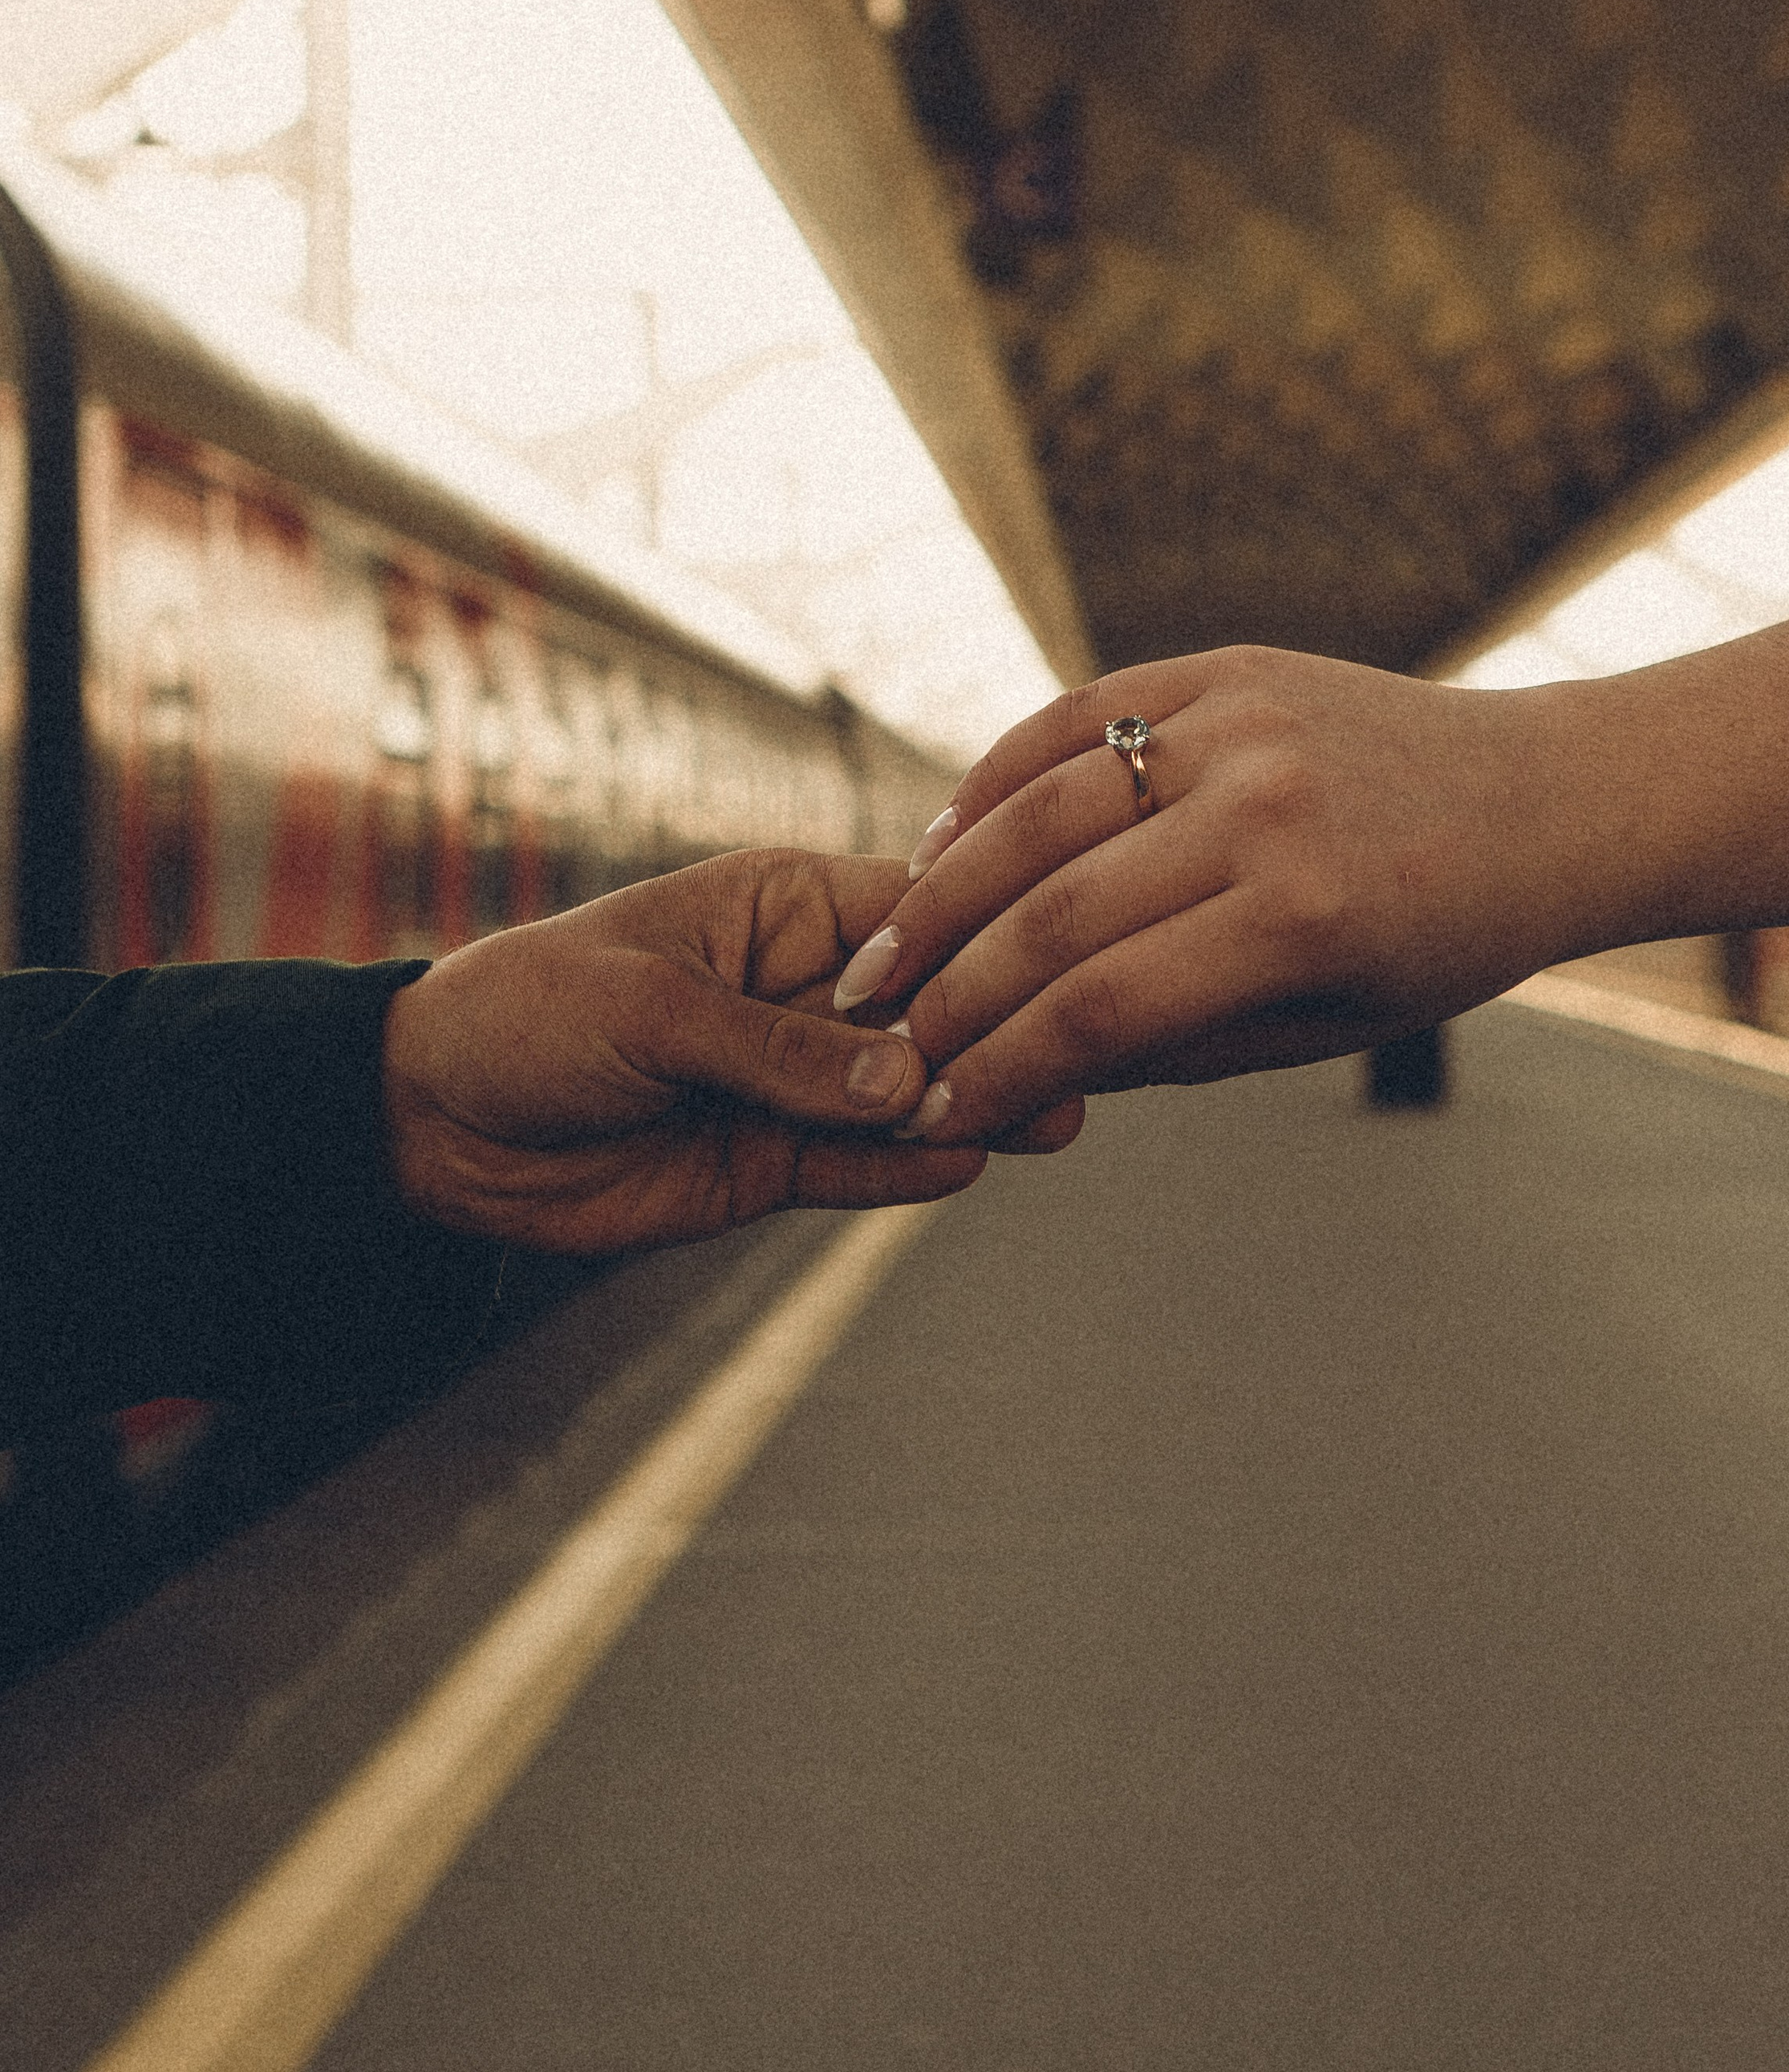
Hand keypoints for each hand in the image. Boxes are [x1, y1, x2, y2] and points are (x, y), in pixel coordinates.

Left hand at [382, 850, 1080, 1249]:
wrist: (428, 1124)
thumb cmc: (528, 1016)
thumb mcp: (651, 1011)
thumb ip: (781, 1050)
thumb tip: (906, 1075)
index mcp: (781, 906)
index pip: (912, 910)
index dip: (984, 935)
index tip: (1054, 960)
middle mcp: (804, 987)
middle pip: (929, 1005)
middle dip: (995, 1029)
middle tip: (1076, 1057)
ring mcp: (794, 1079)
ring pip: (907, 1091)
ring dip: (972, 1102)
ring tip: (1053, 1114)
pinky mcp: (773, 1161)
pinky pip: (860, 1163)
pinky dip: (910, 1165)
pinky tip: (971, 1157)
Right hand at [836, 650, 1579, 1138]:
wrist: (1543, 798)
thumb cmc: (1438, 941)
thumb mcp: (1322, 1027)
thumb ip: (1171, 1049)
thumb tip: (1017, 1077)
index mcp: (1302, 920)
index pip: (1101, 1010)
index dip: (999, 1070)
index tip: (933, 1113)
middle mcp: (1264, 808)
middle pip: (1054, 914)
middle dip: (949, 993)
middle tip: (876, 1042)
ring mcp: (1241, 721)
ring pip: (1041, 808)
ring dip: (943, 889)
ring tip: (885, 955)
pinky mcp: (1227, 665)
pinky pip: (1075, 716)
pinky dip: (995, 778)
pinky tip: (943, 843)